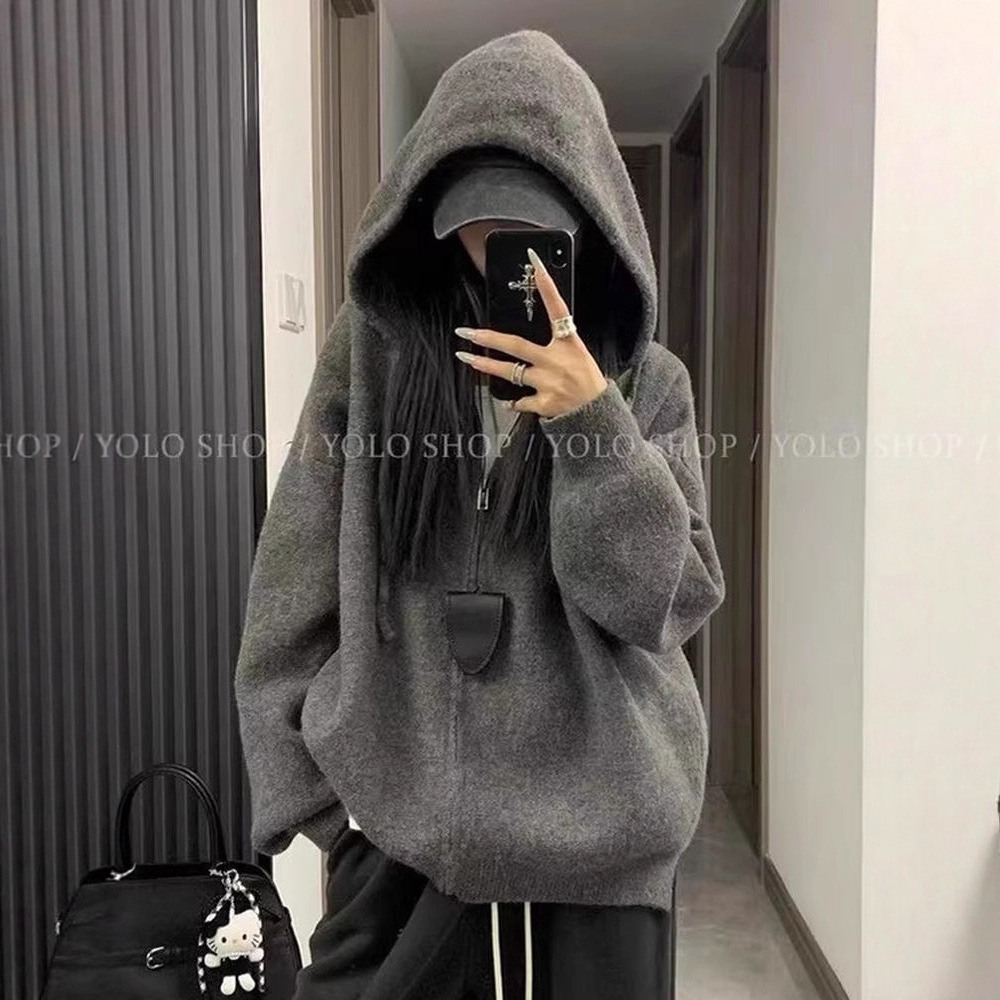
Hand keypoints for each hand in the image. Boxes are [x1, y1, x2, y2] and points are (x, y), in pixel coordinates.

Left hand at [453, 246, 609, 416]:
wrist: (598, 413)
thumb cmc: (588, 381)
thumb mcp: (578, 354)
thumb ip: (558, 342)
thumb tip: (531, 337)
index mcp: (569, 343)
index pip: (557, 309)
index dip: (547, 285)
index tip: (534, 263)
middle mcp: (557, 360)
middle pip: (516, 345)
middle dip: (488, 337)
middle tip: (467, 331)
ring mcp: (549, 382)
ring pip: (510, 372)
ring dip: (486, 365)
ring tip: (467, 358)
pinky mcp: (544, 402)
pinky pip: (520, 401)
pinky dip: (513, 402)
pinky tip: (508, 402)